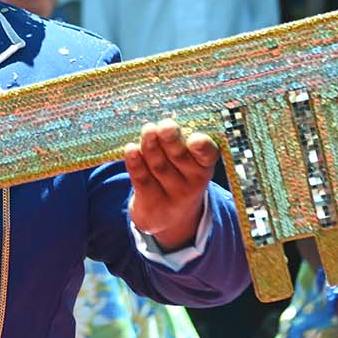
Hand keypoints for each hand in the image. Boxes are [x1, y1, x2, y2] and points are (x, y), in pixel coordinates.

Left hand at [125, 119, 219, 247]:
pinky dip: (135, 163)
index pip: (207, 155)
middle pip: (180, 158)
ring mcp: (172, 195)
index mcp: (204, 165)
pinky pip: (142, 180)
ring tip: (147, 130)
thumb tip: (161, 120)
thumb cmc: (177, 173)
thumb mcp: (186, 160)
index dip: (202, 147)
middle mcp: (192, 182)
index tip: (195, 138)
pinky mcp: (152, 203)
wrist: (169, 217)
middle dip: (172, 141)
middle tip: (165, 126)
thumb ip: (177, 140)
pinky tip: (130, 149)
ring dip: (151, 147)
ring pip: (159, 166)